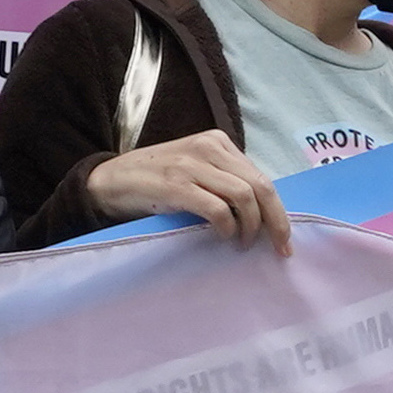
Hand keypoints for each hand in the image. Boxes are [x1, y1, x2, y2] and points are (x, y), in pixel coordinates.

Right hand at [85, 131, 290, 253]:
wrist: (109, 181)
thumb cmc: (155, 181)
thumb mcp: (195, 170)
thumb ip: (223, 181)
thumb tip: (261, 215)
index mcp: (218, 143)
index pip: (261, 177)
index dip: (278, 210)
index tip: (284, 239)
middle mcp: (209, 148)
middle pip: (260, 186)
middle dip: (276, 221)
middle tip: (279, 248)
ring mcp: (192, 165)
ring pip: (244, 196)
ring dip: (251, 227)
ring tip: (243, 244)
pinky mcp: (176, 185)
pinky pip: (217, 208)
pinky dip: (227, 226)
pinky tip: (224, 237)